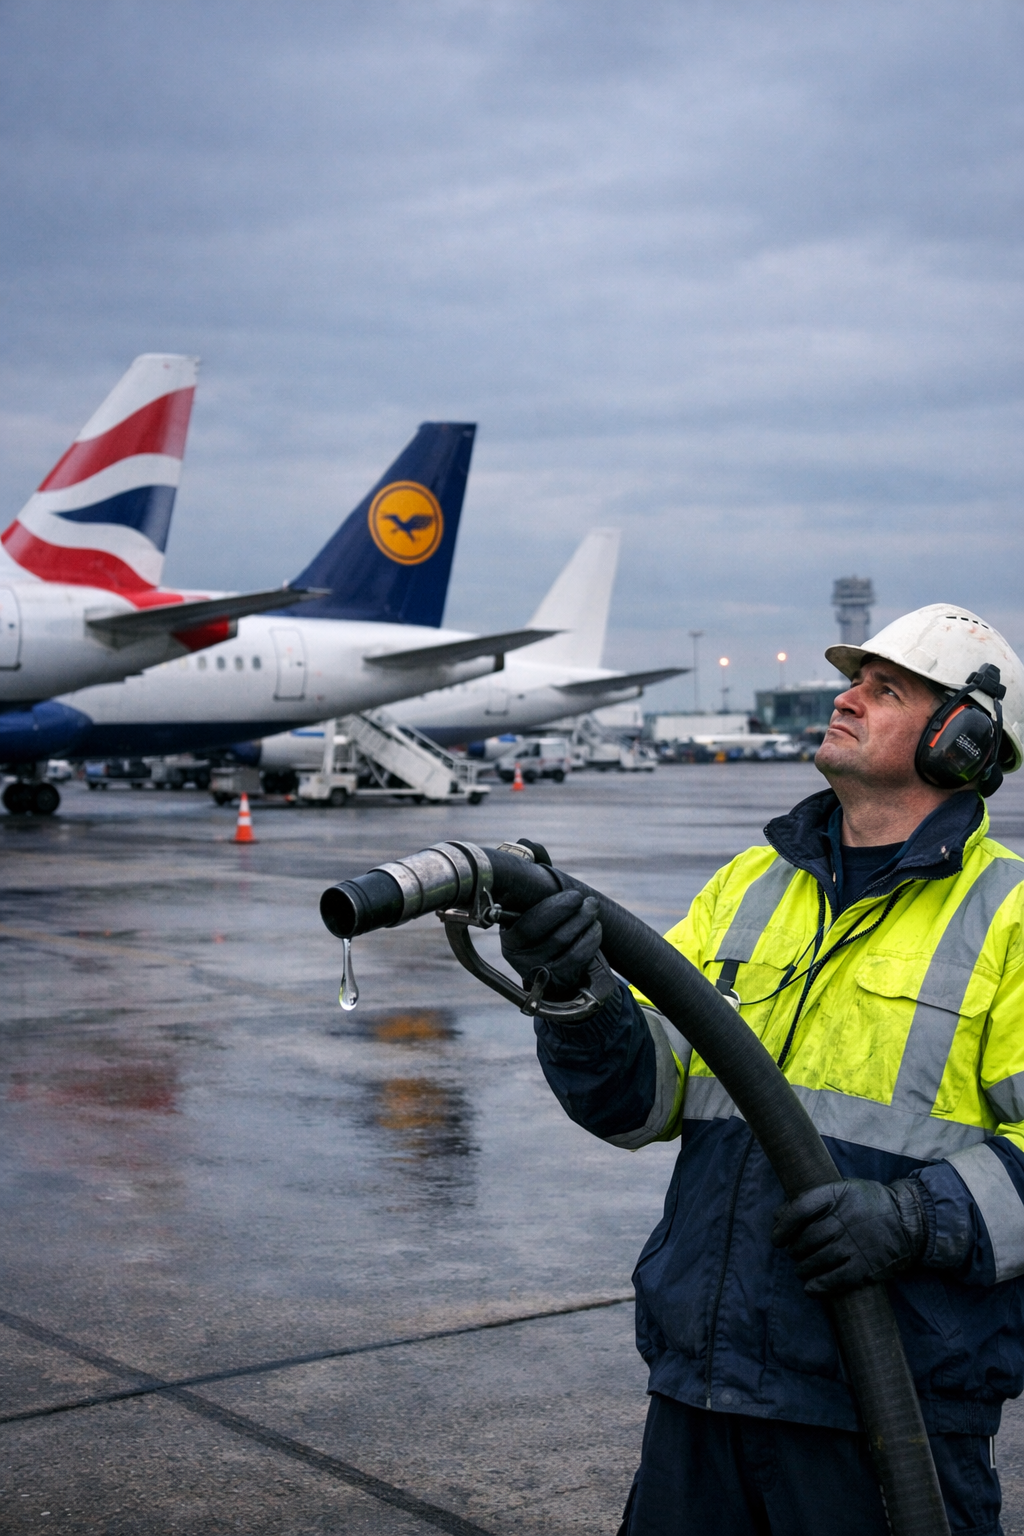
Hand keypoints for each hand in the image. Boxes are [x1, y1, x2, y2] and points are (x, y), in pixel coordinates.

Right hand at [500, 889, 601, 999]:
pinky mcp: (560, 982)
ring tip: (593, 911)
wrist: (544, 963)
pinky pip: (580, 961)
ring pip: (571, 950)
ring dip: (586, 927)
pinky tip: (595, 929)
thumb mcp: (527, 916)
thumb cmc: (538, 929)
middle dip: (578, 916)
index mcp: (511, 941)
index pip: (531, 926)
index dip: (556, 909)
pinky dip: (591, 942)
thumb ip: (530, 901)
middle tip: (590, 901)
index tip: (575, 895)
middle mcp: (523, 962)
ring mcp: (543, 975)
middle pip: (556, 939)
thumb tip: (540, 874)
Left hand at [771, 1178, 927, 1296]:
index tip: (777, 1238)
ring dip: (803, 1268)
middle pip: (807, 1238)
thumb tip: (778, 1214)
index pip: (800, 1209)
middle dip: (794, 1249)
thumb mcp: (844, 1189)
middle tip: (794, 1253)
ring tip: (802, 1269)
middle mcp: (844, 1220)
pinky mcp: (865, 1266)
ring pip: (817, 1260)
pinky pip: (836, 1280)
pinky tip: (810, 1288)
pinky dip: (819, 1286)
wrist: (910, 1221)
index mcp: (837, 1196)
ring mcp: (855, 1244)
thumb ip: (812, 1200)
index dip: (783, 1225)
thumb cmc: (870, 1204)